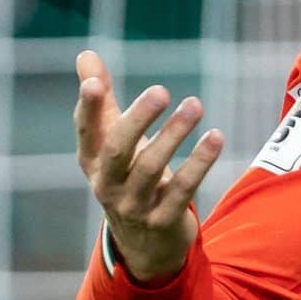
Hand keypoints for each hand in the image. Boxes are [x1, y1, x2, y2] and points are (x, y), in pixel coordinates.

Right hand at [73, 50, 224, 281]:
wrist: (144, 246)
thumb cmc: (126, 178)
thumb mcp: (111, 142)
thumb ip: (102, 100)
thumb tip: (85, 54)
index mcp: (91, 161)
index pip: (86, 130)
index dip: (88, 107)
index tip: (92, 81)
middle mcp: (107, 184)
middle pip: (117, 149)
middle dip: (137, 119)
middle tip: (161, 90)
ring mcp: (134, 205)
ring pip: (151, 168)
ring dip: (174, 134)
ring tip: (195, 104)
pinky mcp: (163, 219)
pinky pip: (183, 189)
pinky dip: (199, 162)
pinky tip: (215, 137)